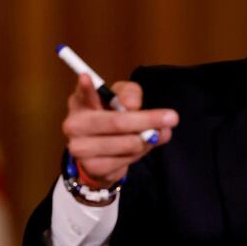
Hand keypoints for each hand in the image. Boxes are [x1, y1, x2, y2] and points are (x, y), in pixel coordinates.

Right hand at [62, 73, 178, 187]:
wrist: (101, 153)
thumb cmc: (112, 116)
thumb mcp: (122, 97)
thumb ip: (129, 93)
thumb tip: (132, 106)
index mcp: (80, 101)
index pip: (82, 93)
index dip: (86, 87)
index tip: (88, 77)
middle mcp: (74, 124)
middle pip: (116, 122)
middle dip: (147, 120)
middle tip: (172, 117)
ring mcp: (80, 148)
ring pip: (126, 143)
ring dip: (148, 138)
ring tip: (156, 133)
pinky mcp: (92, 167)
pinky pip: (126, 160)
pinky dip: (141, 152)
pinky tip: (142, 145)